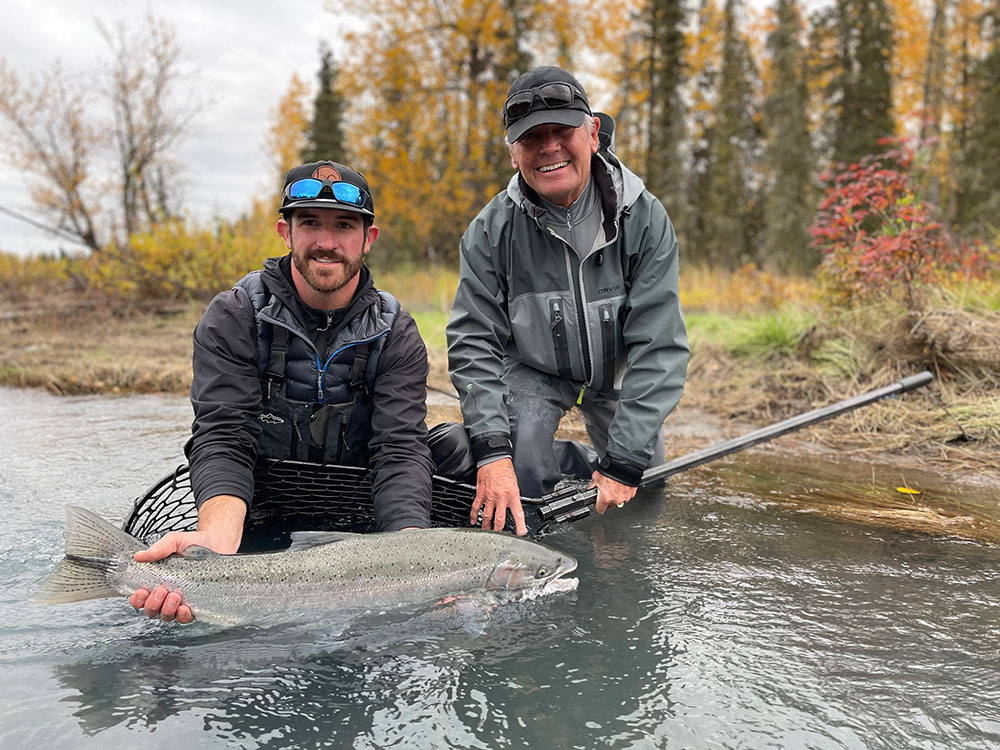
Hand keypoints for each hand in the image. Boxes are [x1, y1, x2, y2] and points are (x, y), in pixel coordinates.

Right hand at [129, 495, 244, 622]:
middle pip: (151, 610)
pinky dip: (183, 616)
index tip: (142, 591)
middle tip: (161, 590)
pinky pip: (185, 618)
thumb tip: (139, 556)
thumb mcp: (174, 541)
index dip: (137, 599)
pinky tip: (184, 608)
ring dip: (167, 609)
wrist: (217, 543)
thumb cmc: (194, 543)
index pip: (140, 598)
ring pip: (167, 616)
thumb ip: (158, 548)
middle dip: (153, 604)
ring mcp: (181, 601)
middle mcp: (166, 594)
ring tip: (175, 595)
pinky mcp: (196, 604)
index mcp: (157, 581)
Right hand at [472, 459, 526, 535]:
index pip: (518, 513)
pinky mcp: (480, 493)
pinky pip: (476, 507)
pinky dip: (474, 515)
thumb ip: (514, 497)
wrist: (494, 459)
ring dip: (487, 526)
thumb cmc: (505, 470)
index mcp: (512, 495)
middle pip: (500, 519)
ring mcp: (489, 496)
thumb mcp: (515, 484)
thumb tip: (514, 507)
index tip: (521, 533)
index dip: (520, 525)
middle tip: (500, 536)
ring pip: (487, 516)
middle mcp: (501, 497)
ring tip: (487, 532)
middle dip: (500, 530)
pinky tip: (473, 521)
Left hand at [591, 471, 636, 514]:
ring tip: (614, 486)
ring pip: (618, 500)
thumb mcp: (596, 477)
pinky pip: (626, 495)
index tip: (598, 504)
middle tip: (606, 491)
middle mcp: (616, 500)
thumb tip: (590, 488)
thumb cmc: (611, 470)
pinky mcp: (632, 493)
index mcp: (606, 498)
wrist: (624, 465)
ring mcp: (625, 497)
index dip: (597, 506)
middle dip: (607, 500)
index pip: (600, 510)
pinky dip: (623, 492)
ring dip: (616, 495)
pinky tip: (620, 485)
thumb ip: (592, 485)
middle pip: (610, 505)